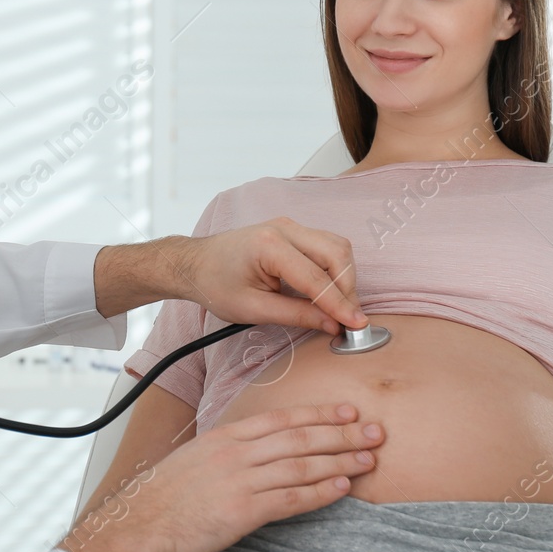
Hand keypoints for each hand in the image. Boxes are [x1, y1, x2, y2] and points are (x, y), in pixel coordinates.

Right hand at [64, 403, 381, 551]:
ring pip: (301, 465)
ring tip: (369, 459)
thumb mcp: (194, 460)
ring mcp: (240, 481)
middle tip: (374, 431)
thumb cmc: (162, 497)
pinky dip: (319, 492)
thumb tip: (255, 452)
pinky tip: (341, 488)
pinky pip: (290, 499)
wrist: (138, 524)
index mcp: (225, 436)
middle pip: (299, 438)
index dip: (319, 414)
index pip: (282, 419)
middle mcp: (236, 453)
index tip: (347, 411)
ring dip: (339, 460)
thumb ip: (227, 453)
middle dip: (341, 433)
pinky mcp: (242, 511)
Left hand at [179, 217, 367, 331]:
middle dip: (347, 289)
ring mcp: (289, 226)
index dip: (339, 304)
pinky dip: (335, 268)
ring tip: (340, 308)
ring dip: (344, 277)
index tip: (356, 326)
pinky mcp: (293, 231)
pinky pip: (326, 245)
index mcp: (269, 245)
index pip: (316, 277)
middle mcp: (284, 228)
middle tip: (349, 320)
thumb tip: (332, 325)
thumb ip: (296, 315)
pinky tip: (330, 292)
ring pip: (336, 247)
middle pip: (336, 254)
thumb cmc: (216, 285)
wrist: (195, 264)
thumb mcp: (253, 309)